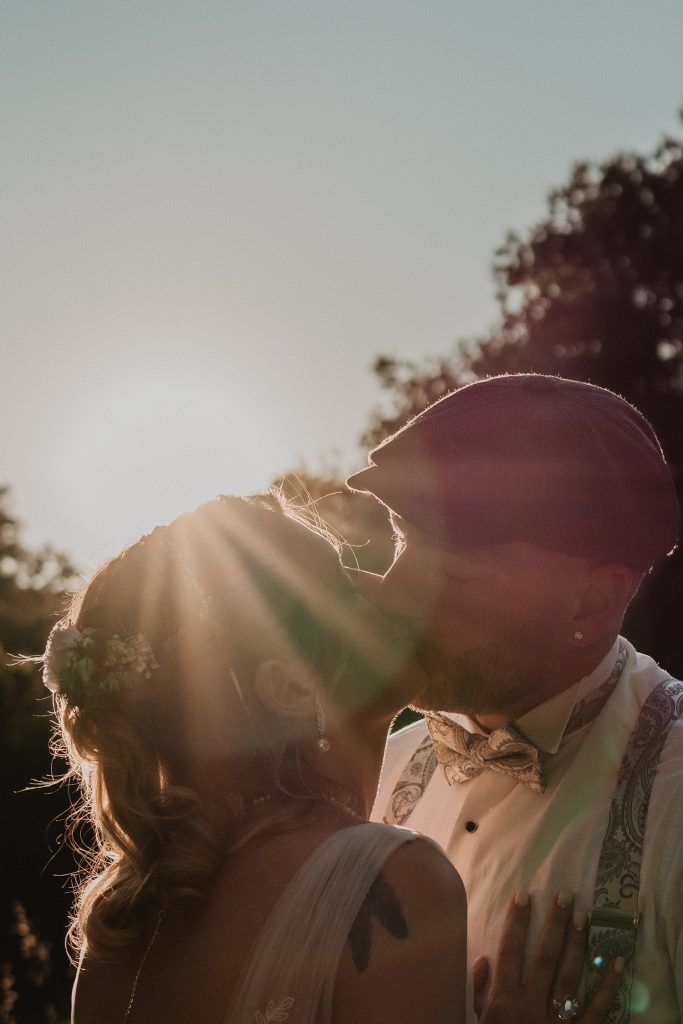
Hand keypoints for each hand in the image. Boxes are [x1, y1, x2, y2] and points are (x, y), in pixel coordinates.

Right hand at [474, 891, 623, 1022]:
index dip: (516, 922)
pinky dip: (608, 987)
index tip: (523, 895)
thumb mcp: (478, 1023)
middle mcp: (531, 1007)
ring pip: (569, 977)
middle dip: (554, 925)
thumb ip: (480, 993)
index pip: (510, 952)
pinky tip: (616, 962)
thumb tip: (484, 960)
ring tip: (584, 916)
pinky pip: (596, 1010)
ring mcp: (556, 1022)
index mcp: (504, 1001)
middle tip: (564, 895)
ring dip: (578, 945)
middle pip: (544, 958)